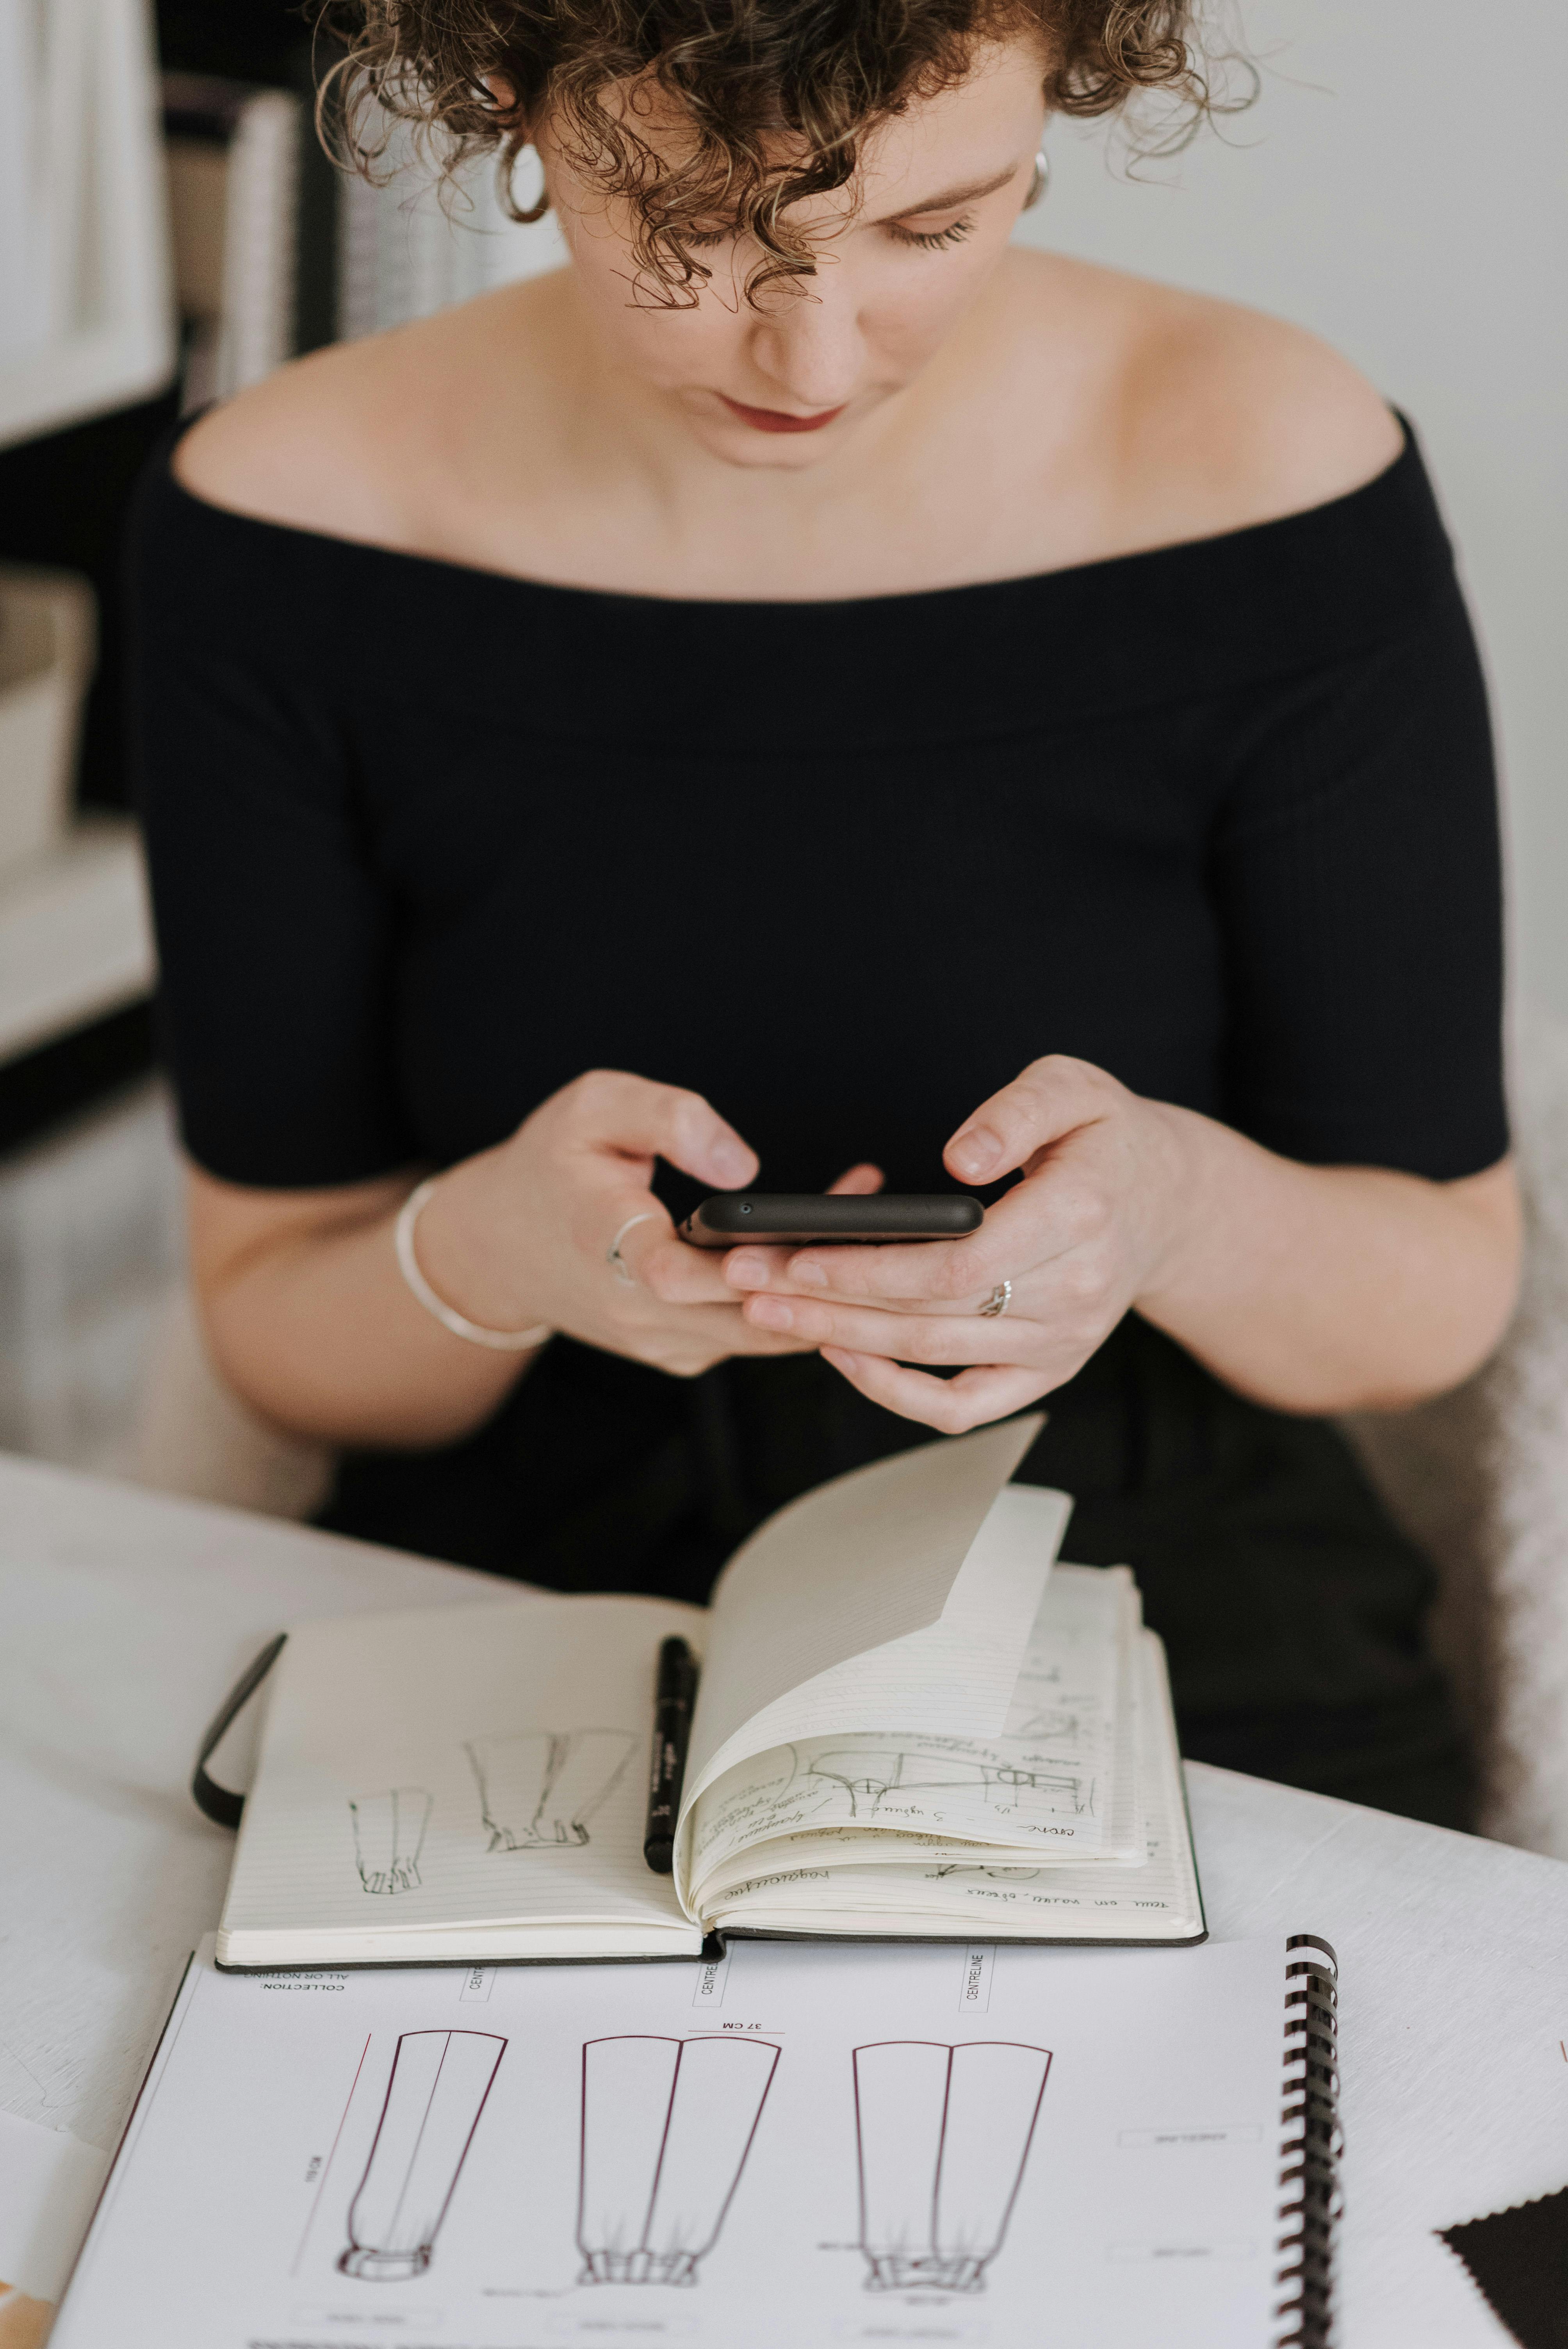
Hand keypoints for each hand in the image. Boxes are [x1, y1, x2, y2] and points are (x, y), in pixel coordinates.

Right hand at [417, 1067, 883, 1378]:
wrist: (499, 1248)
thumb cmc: (554, 1164)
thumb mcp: (595, 1105)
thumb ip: (669, 1118)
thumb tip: (742, 1165)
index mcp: (606, 1244)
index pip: (677, 1273)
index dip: (747, 1262)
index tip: (805, 1235)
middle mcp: (636, 1311)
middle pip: (748, 1312)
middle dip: (825, 1272)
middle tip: (891, 1219)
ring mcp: (663, 1343)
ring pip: (768, 1332)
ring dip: (828, 1286)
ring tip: (879, 1221)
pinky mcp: (683, 1355)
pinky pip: (758, 1333)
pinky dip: (802, 1297)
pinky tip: (836, 1245)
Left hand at [724, 1056, 1190, 1430]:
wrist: (1165, 1201)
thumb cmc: (1104, 1137)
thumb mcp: (1072, 1086)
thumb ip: (1017, 1111)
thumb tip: (959, 1159)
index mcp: (1080, 1216)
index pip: (959, 1263)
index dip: (871, 1268)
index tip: (798, 1254)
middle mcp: (1075, 1293)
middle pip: (932, 1316)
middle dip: (828, 1302)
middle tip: (746, 1279)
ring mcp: (1062, 1343)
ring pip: (935, 1359)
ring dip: (842, 1340)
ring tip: (766, 1310)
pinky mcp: (1047, 1371)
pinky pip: (964, 1407)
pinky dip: (897, 1395)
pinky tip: (840, 1356)